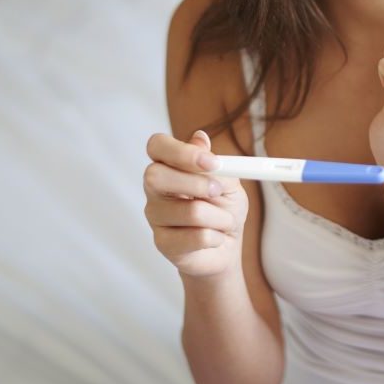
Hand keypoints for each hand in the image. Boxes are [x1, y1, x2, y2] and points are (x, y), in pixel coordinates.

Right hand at [143, 130, 248, 277]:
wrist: (227, 246)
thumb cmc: (224, 208)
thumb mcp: (228, 181)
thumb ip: (214, 164)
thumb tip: (200, 138)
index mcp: (168, 165)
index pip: (157, 146)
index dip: (181, 152)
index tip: (212, 162)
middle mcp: (155, 188)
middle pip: (156, 176)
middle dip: (197, 184)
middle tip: (218, 192)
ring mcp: (155, 216)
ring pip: (190, 211)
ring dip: (220, 217)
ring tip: (225, 221)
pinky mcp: (163, 243)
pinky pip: (196, 237)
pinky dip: (217, 237)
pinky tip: (215, 237)